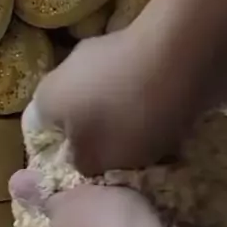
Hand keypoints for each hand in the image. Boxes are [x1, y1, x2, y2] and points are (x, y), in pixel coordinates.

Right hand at [22, 18, 200, 174]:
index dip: (60, 159)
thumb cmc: (128, 116)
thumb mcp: (97, 161)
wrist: (186, 56)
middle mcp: (71, 70)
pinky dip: (155, 107)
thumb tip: (84, 162)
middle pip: (81, 116)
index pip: (40, 133)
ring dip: (132, 125)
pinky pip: (144, 89)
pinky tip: (176, 126)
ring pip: (115, 102)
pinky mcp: (147, 48)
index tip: (84, 177)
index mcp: (48, 97)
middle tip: (123, 169)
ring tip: (156, 152)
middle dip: (102, 141)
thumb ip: (81, 168)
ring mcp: (110, 53)